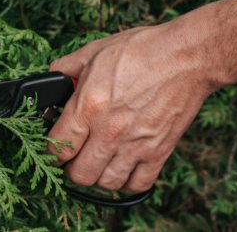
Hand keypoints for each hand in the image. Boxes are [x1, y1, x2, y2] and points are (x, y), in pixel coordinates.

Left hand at [47, 20, 214, 192]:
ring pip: (106, 183)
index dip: (50, 153)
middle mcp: (110, 132)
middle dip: (71, 169)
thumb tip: (53, 77)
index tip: (53, 151)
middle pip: (79, 175)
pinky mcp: (158, 152)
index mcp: (89, 107)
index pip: (58, 148)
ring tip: (99, 161)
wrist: (186, 57)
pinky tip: (123, 166)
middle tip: (75, 157)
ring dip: (98, 176)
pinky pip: (137, 184)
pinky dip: (127, 181)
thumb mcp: (94, 51)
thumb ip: (66, 68)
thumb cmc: (141, 51)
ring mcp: (135, 145)